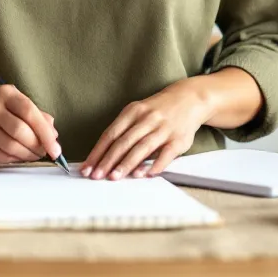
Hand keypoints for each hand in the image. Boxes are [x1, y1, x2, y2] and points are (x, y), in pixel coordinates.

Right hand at [0, 84, 59, 164]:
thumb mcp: (18, 101)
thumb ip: (38, 116)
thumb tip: (53, 135)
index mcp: (6, 94)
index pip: (29, 113)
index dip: (45, 133)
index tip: (55, 149)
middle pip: (19, 131)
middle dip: (36, 146)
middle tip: (44, 152)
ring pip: (9, 147)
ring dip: (27, 156)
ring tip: (33, 155)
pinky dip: (14, 159)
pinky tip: (19, 156)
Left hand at [81, 80, 212, 180]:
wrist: (190, 99)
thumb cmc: (158, 110)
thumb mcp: (138, 112)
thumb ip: (123, 132)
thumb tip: (103, 157)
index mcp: (133, 111)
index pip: (110, 134)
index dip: (98, 152)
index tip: (87, 167)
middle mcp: (147, 119)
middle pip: (124, 142)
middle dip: (108, 161)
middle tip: (96, 176)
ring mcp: (163, 128)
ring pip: (142, 147)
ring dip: (127, 164)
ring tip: (115, 177)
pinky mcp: (179, 139)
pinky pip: (166, 154)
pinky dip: (155, 164)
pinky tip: (145, 175)